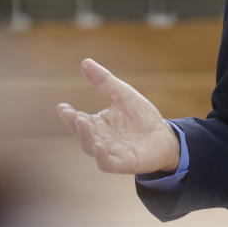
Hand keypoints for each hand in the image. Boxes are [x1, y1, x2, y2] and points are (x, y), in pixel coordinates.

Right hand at [56, 58, 179, 175]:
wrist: (165, 136)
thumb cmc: (142, 117)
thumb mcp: (123, 94)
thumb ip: (104, 81)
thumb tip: (85, 62)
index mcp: (98, 123)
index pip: (78, 120)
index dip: (68, 115)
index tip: (62, 107)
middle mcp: (100, 138)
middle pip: (82, 134)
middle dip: (75, 125)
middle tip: (72, 114)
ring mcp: (111, 152)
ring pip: (90, 148)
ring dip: (85, 137)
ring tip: (83, 123)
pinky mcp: (123, 163)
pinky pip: (107, 164)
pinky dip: (101, 157)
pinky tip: (99, 146)